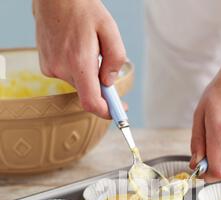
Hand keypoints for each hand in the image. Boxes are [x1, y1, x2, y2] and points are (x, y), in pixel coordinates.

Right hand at [33, 0, 125, 118]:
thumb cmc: (83, 9)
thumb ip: (115, 58)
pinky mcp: (46, 67)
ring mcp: (51, 69)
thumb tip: (110, 82)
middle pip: (87, 92)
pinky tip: (74, 49)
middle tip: (106, 68)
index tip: (118, 111)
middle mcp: (62, 69)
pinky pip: (68, 76)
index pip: (91, 102)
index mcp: (79, 62)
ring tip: (86, 48)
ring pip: (78, 83)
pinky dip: (76, 69)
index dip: (107, 112)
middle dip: (100, 86)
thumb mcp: (109, 29)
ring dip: (87, 74)